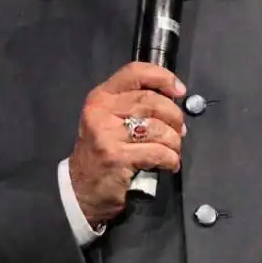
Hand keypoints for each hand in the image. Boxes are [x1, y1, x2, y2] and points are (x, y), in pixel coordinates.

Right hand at [69, 62, 186, 226]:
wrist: (81, 189)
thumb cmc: (101, 151)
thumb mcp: (108, 119)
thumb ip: (133, 104)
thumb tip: (173, 100)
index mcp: (101, 97)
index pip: (135, 73)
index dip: (163, 78)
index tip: (179, 91)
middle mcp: (101, 111)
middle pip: (151, 101)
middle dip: (174, 116)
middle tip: (180, 129)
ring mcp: (108, 134)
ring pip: (158, 128)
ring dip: (174, 141)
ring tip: (173, 149)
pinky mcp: (117, 157)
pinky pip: (157, 152)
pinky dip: (170, 159)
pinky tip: (169, 164)